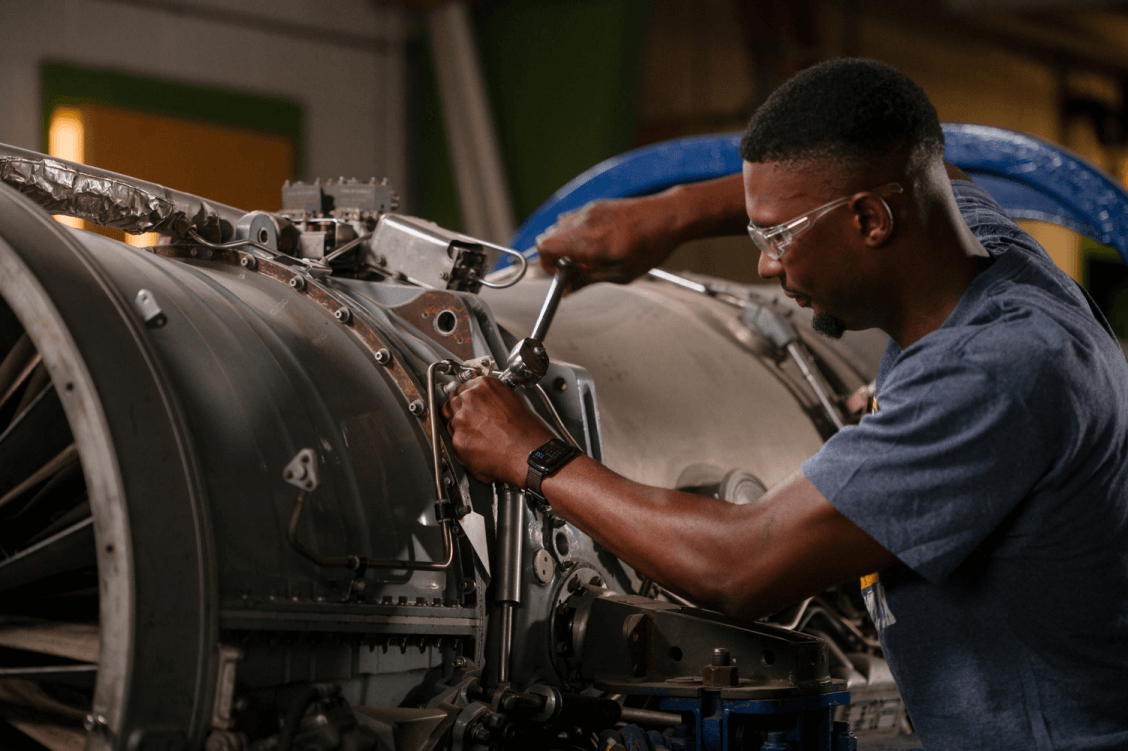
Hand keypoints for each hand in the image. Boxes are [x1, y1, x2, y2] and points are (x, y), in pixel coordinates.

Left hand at [441, 376, 553, 485]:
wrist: (529, 453)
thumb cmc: (527, 431)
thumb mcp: (511, 401)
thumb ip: (491, 397)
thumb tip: (484, 401)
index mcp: (483, 386)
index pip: (462, 388)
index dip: (465, 398)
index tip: (468, 404)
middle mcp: (469, 400)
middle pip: (452, 402)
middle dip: (459, 411)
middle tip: (471, 421)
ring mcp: (461, 420)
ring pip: (449, 421)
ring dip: (458, 427)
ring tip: (476, 435)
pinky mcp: (458, 441)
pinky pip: (453, 441)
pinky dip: (462, 444)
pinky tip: (477, 446)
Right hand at [535, 196, 680, 290]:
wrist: (667, 216)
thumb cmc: (649, 245)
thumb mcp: (620, 274)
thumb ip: (588, 280)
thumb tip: (568, 289)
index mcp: (586, 242)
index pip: (545, 248)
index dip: (547, 265)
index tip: (560, 274)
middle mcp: (582, 223)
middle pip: (548, 237)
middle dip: (555, 255)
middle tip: (573, 268)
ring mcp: (588, 211)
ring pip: (560, 227)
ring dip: (565, 243)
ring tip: (587, 255)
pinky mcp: (596, 206)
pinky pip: (574, 219)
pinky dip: (576, 232)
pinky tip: (597, 242)